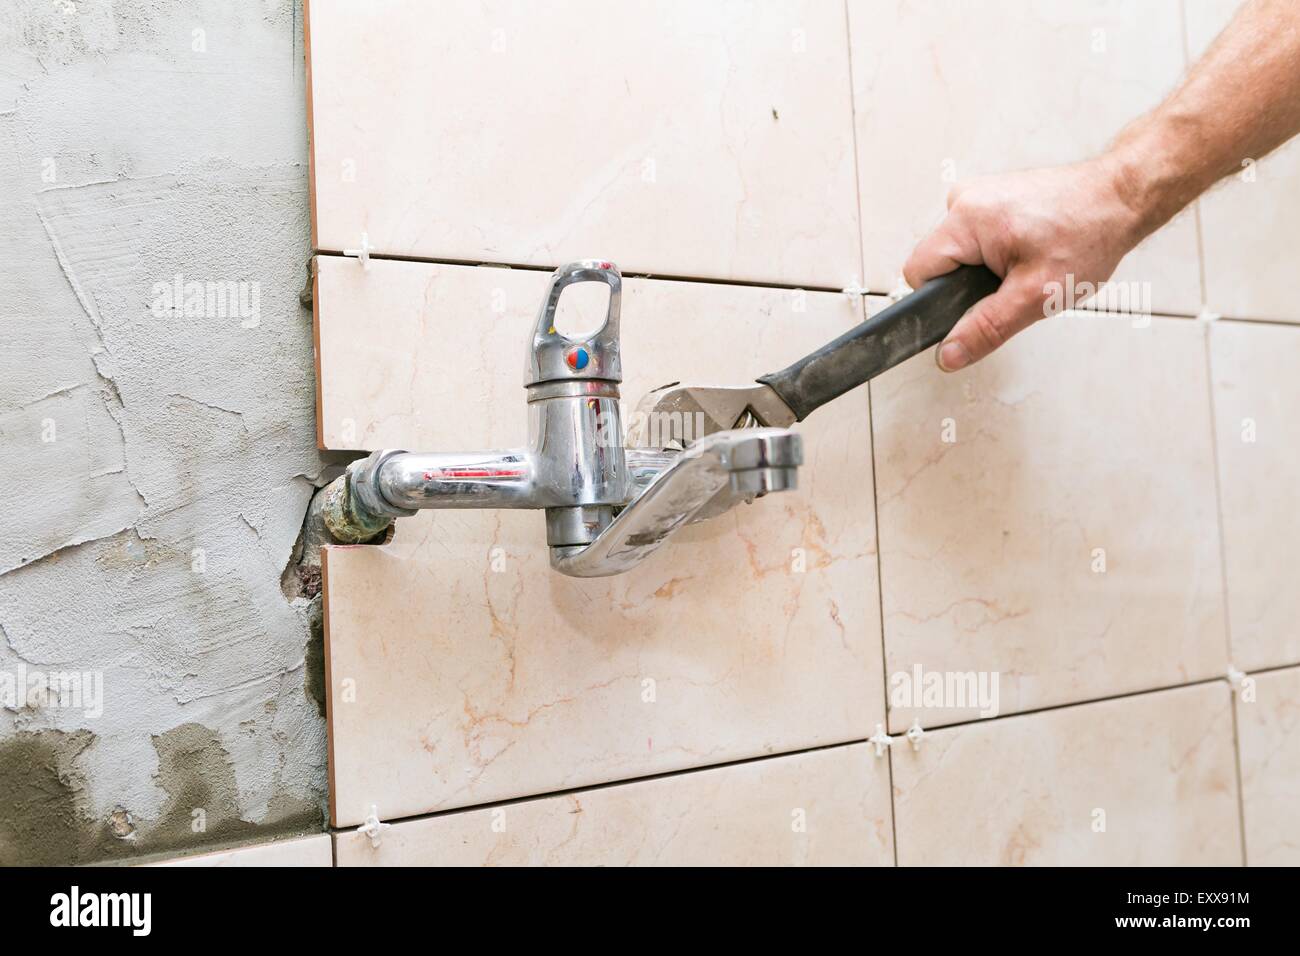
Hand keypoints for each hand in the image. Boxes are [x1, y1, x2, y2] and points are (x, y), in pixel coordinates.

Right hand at [903, 158, 1142, 370]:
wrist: (1120, 197)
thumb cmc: (1088, 234)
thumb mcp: (1036, 296)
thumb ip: (985, 328)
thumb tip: (948, 355)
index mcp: (966, 219)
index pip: (917, 273)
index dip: (940, 301)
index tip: (974, 307)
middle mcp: (965, 199)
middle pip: (937, 262)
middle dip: (969, 285)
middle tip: (1015, 284)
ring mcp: (977, 194)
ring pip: (956, 252)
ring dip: (984, 269)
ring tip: (1029, 264)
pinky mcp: (991, 196)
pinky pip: (973, 237)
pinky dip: (995, 252)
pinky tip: (1029, 250)